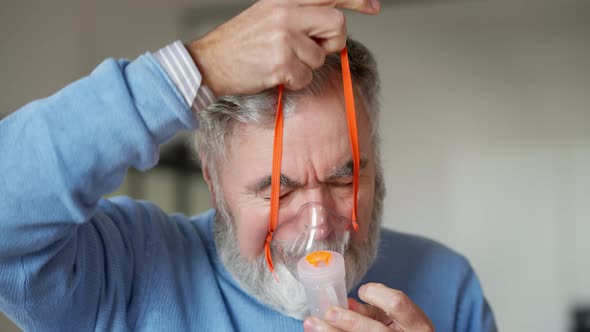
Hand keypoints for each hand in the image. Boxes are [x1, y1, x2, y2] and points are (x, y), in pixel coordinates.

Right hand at [186, 0, 379, 95]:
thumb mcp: (268, 14)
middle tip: (316, 50)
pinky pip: (306, 78)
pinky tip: (275, 74)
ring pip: (320, 57)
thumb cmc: (240, 42)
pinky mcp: (281, 62)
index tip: (374, 7)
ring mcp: (284, 37)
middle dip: (332, 42)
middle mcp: (286, 13)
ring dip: (306, 66)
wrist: (210, 62)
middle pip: (337, 24)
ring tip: (281, 62)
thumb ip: (299, 15)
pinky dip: (294, 82)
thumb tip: (330, 25)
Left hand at [303, 283, 434, 331]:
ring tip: (311, 324)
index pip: (397, 303)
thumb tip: (346, 303)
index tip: (362, 291)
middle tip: (328, 312)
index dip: (377, 294)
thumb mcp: (395, 319)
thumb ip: (373, 310)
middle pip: (374, 331)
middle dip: (349, 321)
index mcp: (418, 325)